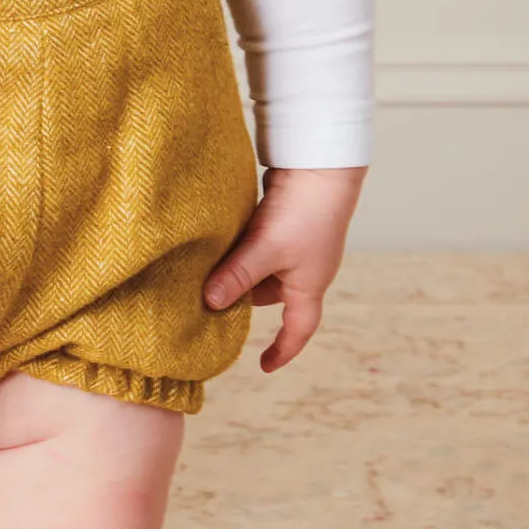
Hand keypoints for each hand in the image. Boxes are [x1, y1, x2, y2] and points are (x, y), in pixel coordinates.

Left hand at [202, 165, 365, 372]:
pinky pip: (259, 248)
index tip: (264, 365)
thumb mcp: (267, 250)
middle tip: (209, 305)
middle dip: (243, 302)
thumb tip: (209, 303)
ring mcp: (296, 245)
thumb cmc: (305, 212)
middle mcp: (305, 269)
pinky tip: (218, 246)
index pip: (299, 329)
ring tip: (206, 275)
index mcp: (309, 285)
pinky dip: (241, 252)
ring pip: (262, 270)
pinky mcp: (285, 223)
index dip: (283, 349)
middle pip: (270, 298)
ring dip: (238, 272)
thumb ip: (237, 277)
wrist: (321, 164)